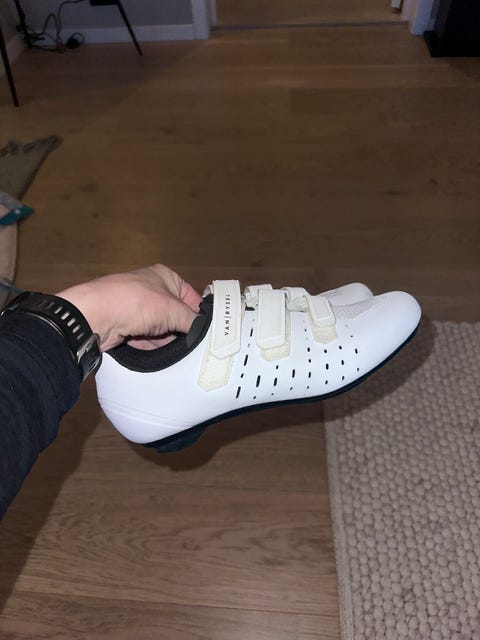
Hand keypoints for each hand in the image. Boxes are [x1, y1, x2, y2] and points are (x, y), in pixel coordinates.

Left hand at [57, 264, 200, 351]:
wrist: (96, 316)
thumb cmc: (137, 302)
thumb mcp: (173, 310)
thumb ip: (193, 321)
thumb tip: (203, 331)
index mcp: (164, 277)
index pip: (190, 296)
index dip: (199, 313)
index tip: (208, 331)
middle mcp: (151, 290)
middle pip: (175, 315)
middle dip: (182, 331)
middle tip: (195, 346)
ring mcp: (137, 309)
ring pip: (160, 329)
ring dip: (167, 341)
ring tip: (180, 354)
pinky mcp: (126, 327)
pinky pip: (146, 339)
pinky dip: (153, 347)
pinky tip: (161, 356)